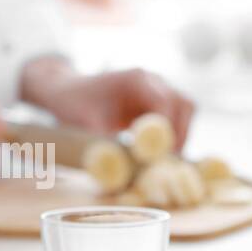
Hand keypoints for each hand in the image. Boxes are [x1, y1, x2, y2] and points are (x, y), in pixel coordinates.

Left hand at [20, 57, 193, 148]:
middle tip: (169, 159)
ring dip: (180, 134)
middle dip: (180, 133)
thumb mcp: (87, 125)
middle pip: (183, 103)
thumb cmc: (75, 104)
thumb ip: (105, 145)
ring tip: (167, 159)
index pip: (165, 102)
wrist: (67, 91)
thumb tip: (121, 171)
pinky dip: (173, 135)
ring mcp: (156, 90)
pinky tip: (160, 154)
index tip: (160, 153)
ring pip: (184, 109)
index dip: (167, 129)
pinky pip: (175, 117)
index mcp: (137, 79)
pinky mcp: (155, 103)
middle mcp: (152, 81)